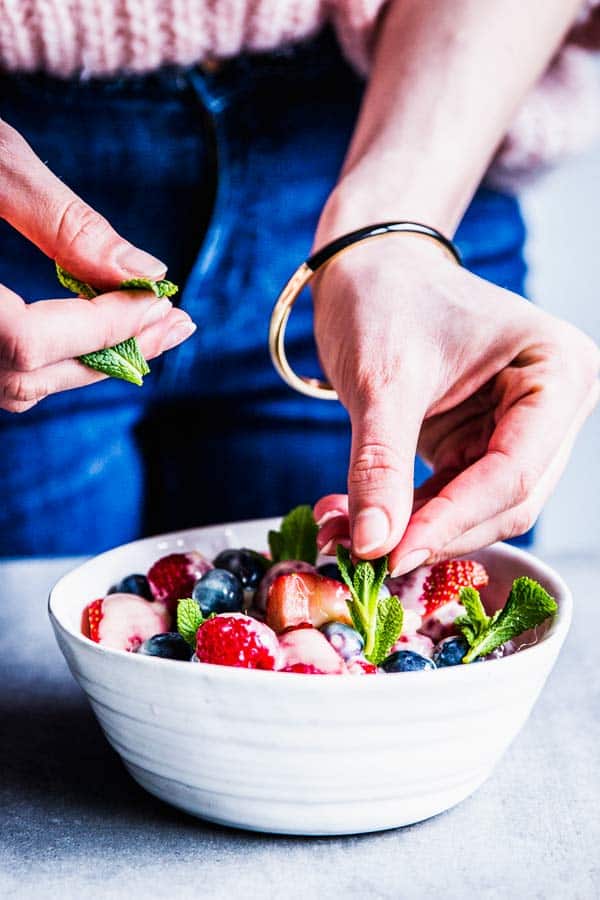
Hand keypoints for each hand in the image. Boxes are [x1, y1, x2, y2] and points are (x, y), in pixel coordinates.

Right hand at [0, 119, 194, 411]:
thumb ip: (61, 220)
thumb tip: (144, 271)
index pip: (30, 342)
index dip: (103, 328)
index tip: (163, 302)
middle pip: (29, 378)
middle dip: (113, 353)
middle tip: (177, 327)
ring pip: (17, 384)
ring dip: (89, 362)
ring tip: (150, 332)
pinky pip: (3, 372)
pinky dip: (55, 358)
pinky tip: (94, 334)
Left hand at [311, 235, 598, 574]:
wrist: (369, 267)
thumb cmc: (385, 298)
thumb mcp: (383, 380)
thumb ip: (380, 466)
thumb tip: (372, 546)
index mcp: (557, 370)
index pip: (514, 471)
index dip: (453, 521)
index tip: (392, 554)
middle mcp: (555, 402)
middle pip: (509, 499)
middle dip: (439, 532)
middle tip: (371, 556)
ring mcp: (524, 426)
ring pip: (484, 508)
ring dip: (425, 531)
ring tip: (357, 538)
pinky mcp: (485, 441)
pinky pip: (458, 496)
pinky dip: (417, 515)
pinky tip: (371, 521)